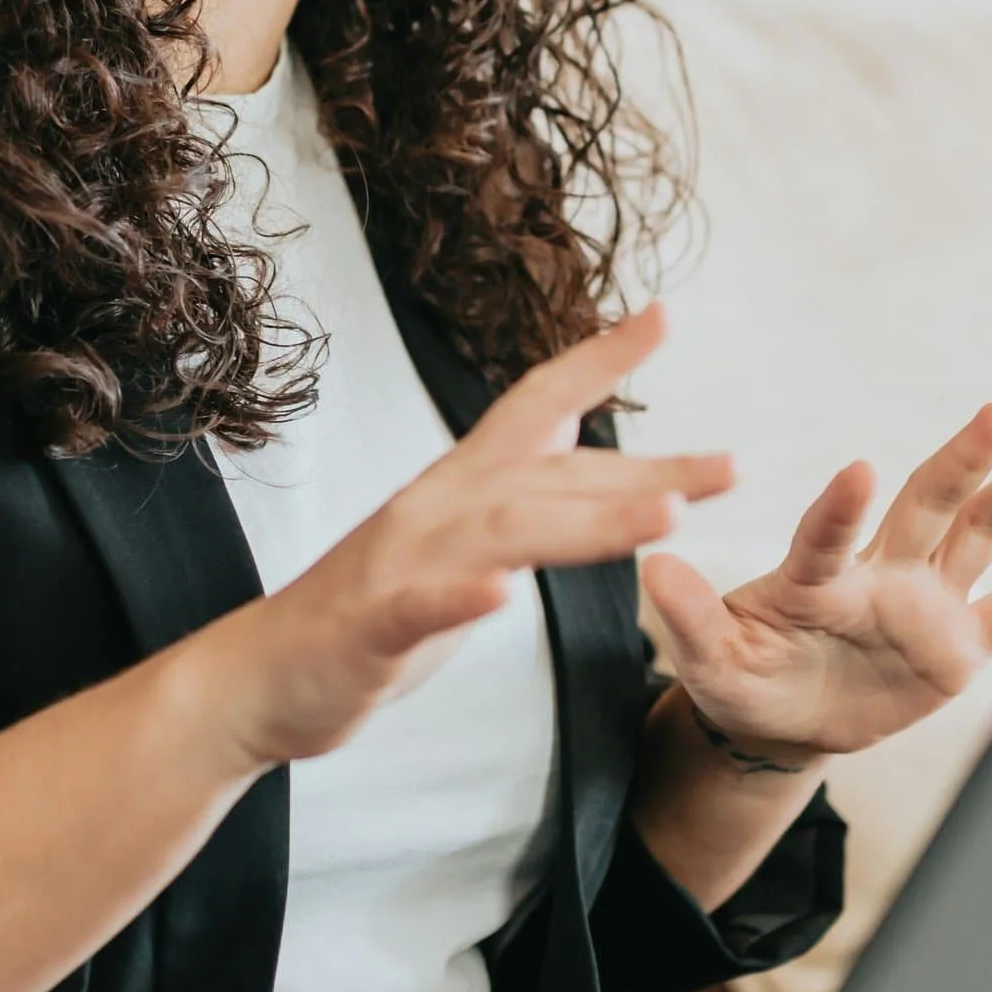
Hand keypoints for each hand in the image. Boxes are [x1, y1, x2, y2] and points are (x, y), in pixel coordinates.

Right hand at [223, 304, 729, 771]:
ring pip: (507, 532)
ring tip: (664, 517)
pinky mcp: (373, 625)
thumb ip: (514, 510)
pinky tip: (501, 596)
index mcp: (457, 488)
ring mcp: (401, 563)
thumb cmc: (363, 617)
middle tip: (732, 468)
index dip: (599, 359)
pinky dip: (461, 596)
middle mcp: (435, 507)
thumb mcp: (452, 548)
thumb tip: (579, 468)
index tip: (663, 316)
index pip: (537, 406)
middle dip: (647, 471)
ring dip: (587, 521)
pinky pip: (422, 606)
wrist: (259, 675)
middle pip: (553, 476)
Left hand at [643, 401, 991, 766]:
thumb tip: (656, 569)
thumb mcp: (708, 661)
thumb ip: (690, 618)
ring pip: (979, 539)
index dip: (841, 508)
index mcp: (815, 578)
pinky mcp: (959, 647)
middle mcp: (880, 575)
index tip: (857, 472)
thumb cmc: (740, 680)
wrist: (779, 721)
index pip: (830, 535)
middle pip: (927, 506)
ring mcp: (925, 605)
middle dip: (963, 460)